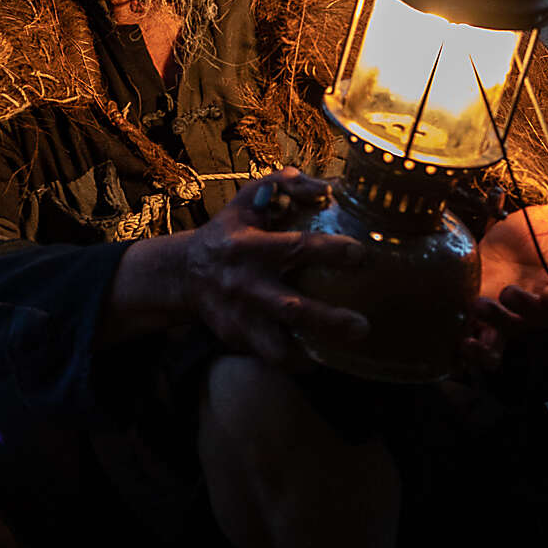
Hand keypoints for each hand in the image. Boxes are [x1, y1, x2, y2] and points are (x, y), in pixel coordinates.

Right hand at [181, 168, 370, 365]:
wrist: (185, 273)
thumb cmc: (229, 232)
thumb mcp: (248, 200)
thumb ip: (284, 184)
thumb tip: (326, 187)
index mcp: (248, 247)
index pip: (294, 248)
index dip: (330, 252)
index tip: (360, 254)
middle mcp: (244, 285)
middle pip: (290, 309)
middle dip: (328, 320)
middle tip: (362, 327)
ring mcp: (240, 317)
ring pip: (277, 348)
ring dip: (311, 355)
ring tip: (340, 353)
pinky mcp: (237, 339)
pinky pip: (271, 359)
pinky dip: (296, 362)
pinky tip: (318, 357)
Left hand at [459, 192, 547, 370]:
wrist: (489, 250)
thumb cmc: (521, 239)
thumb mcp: (542, 222)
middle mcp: (538, 308)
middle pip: (539, 319)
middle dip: (525, 309)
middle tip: (509, 291)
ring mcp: (512, 320)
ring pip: (511, 334)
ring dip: (498, 324)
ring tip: (480, 304)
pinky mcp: (487, 328)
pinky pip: (487, 349)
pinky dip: (479, 352)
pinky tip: (466, 343)